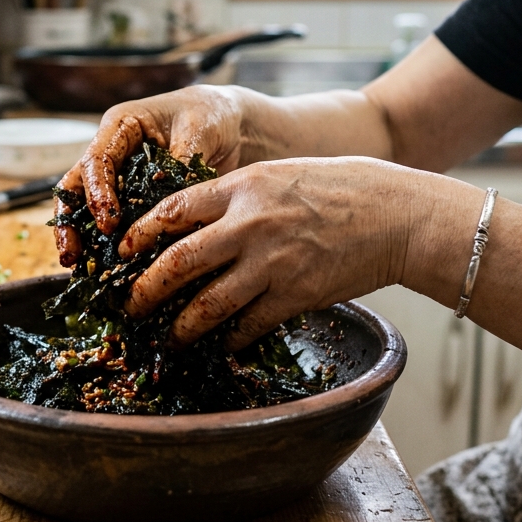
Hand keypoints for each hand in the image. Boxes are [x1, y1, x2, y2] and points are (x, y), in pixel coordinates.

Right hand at [55, 85, 252, 265]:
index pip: (96, 160)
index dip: (97, 193)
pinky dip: (110, 245)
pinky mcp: (135, 199)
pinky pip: (116, 223)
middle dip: (70, 222)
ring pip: (87, 208)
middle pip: (77, 186)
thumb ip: (181, 163)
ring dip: (82, 238)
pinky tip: (111, 271)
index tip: (108, 224)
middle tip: (72, 256)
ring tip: (80, 269)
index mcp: (122, 126)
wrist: (231, 125)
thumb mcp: (200, 130)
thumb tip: (165, 201)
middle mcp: (113, 151)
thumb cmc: (212, 115)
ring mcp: (120, 177)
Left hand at [119, 157, 451, 349]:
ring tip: (169, 338)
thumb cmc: (344, 188)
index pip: (173, 210)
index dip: (140, 234)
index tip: (123, 250)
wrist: (398, 215)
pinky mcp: (294, 296)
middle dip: (146, 290)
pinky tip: (222, 347)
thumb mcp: (282, 174)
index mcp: (242, 188)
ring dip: (181, 327)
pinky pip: (248, 326)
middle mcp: (248, 225)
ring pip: (207, 305)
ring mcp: (270, 264)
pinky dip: (231, 340)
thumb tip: (198, 220)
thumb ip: (239, 195)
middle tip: (130, 306)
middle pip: (177, 263)